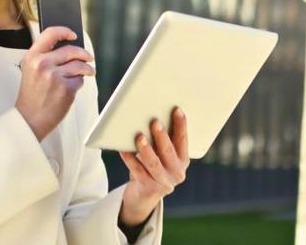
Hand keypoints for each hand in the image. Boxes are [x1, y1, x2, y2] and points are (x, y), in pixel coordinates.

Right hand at [15, 26, 94, 140]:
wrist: (29, 119)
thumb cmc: (31, 97)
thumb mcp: (30, 71)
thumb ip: (44, 57)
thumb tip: (68, 49)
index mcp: (32, 57)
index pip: (50, 34)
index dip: (64, 31)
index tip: (73, 34)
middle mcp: (42, 64)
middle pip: (71, 50)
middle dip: (84, 54)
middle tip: (89, 57)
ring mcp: (54, 76)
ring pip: (79, 65)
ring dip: (87, 69)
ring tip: (89, 72)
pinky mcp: (65, 88)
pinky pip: (79, 80)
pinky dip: (78, 84)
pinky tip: (72, 89)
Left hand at [119, 107, 188, 226]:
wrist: (143, 195)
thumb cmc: (151, 166)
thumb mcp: (161, 154)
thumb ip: (160, 140)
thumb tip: (150, 115)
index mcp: (183, 160)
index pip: (183, 140)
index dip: (181, 125)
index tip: (177, 110)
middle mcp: (177, 172)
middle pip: (168, 151)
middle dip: (161, 136)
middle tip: (154, 121)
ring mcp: (164, 182)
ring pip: (154, 163)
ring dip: (146, 149)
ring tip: (139, 136)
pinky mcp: (149, 189)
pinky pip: (137, 171)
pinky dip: (129, 159)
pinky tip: (122, 149)